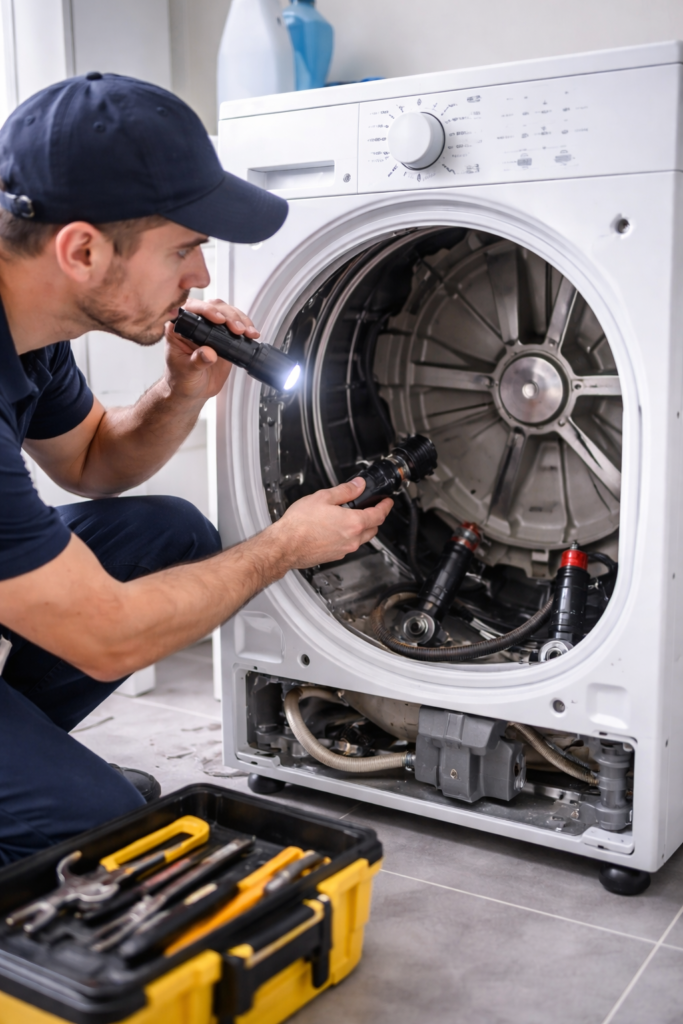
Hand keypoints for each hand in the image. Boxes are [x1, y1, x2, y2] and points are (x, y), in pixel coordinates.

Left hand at [163, 297, 259, 402]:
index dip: (205, 310)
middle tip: (237, 329)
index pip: (190, 309)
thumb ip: (196, 361)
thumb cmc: (182, 379)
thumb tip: (208, 353)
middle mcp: (195, 324)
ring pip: (226, 311)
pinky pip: (236, 324)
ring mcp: (211, 328)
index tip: (218, 319)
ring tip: (246, 332)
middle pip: (212, 307)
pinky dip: (245, 327)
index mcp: (179, 328)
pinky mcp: (224, 336)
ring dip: (239, 319)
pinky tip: (251, 334)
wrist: (194, 390)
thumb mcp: (186, 372)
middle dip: (228, 315)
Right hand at [270, 478, 392, 569]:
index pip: (379, 515)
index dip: (385, 506)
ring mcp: (344, 549)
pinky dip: (349, 537)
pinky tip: (336, 529)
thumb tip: (358, 485)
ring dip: (362, 528)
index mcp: (353, 523)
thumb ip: (345, 491)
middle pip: (373, 529)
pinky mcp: (335, 556)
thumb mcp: (323, 498)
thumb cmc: (300, 524)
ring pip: (362, 539)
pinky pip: (348, 545)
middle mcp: (352, 539)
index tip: (387, 502)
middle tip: (370, 508)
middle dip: (375, 517)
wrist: (285, 546)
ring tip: (350, 517)